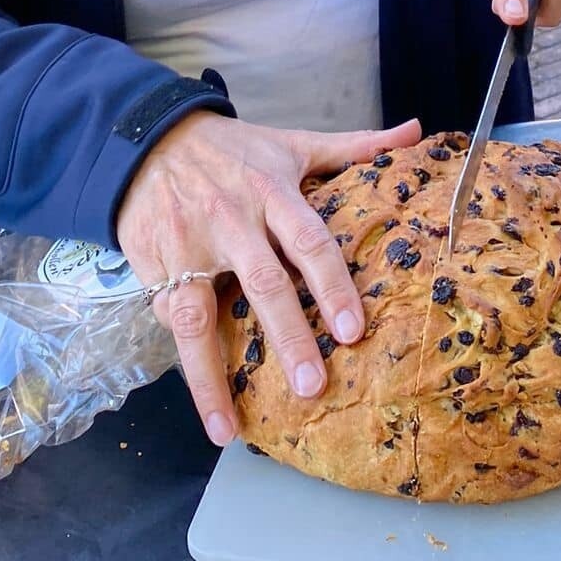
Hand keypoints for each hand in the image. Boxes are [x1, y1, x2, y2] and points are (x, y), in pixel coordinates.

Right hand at [118, 111, 423, 446]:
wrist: (147, 137)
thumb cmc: (232, 150)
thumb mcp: (291, 142)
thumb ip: (352, 147)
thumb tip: (414, 132)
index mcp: (271, 190)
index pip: (309, 240)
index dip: (332, 285)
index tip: (353, 331)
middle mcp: (230, 219)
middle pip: (262, 282)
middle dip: (288, 336)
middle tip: (312, 386)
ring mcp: (187, 245)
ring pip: (198, 315)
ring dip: (211, 377)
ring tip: (230, 428)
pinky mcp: (152, 265)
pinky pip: (169, 316)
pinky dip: (184, 360)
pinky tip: (203, 403)